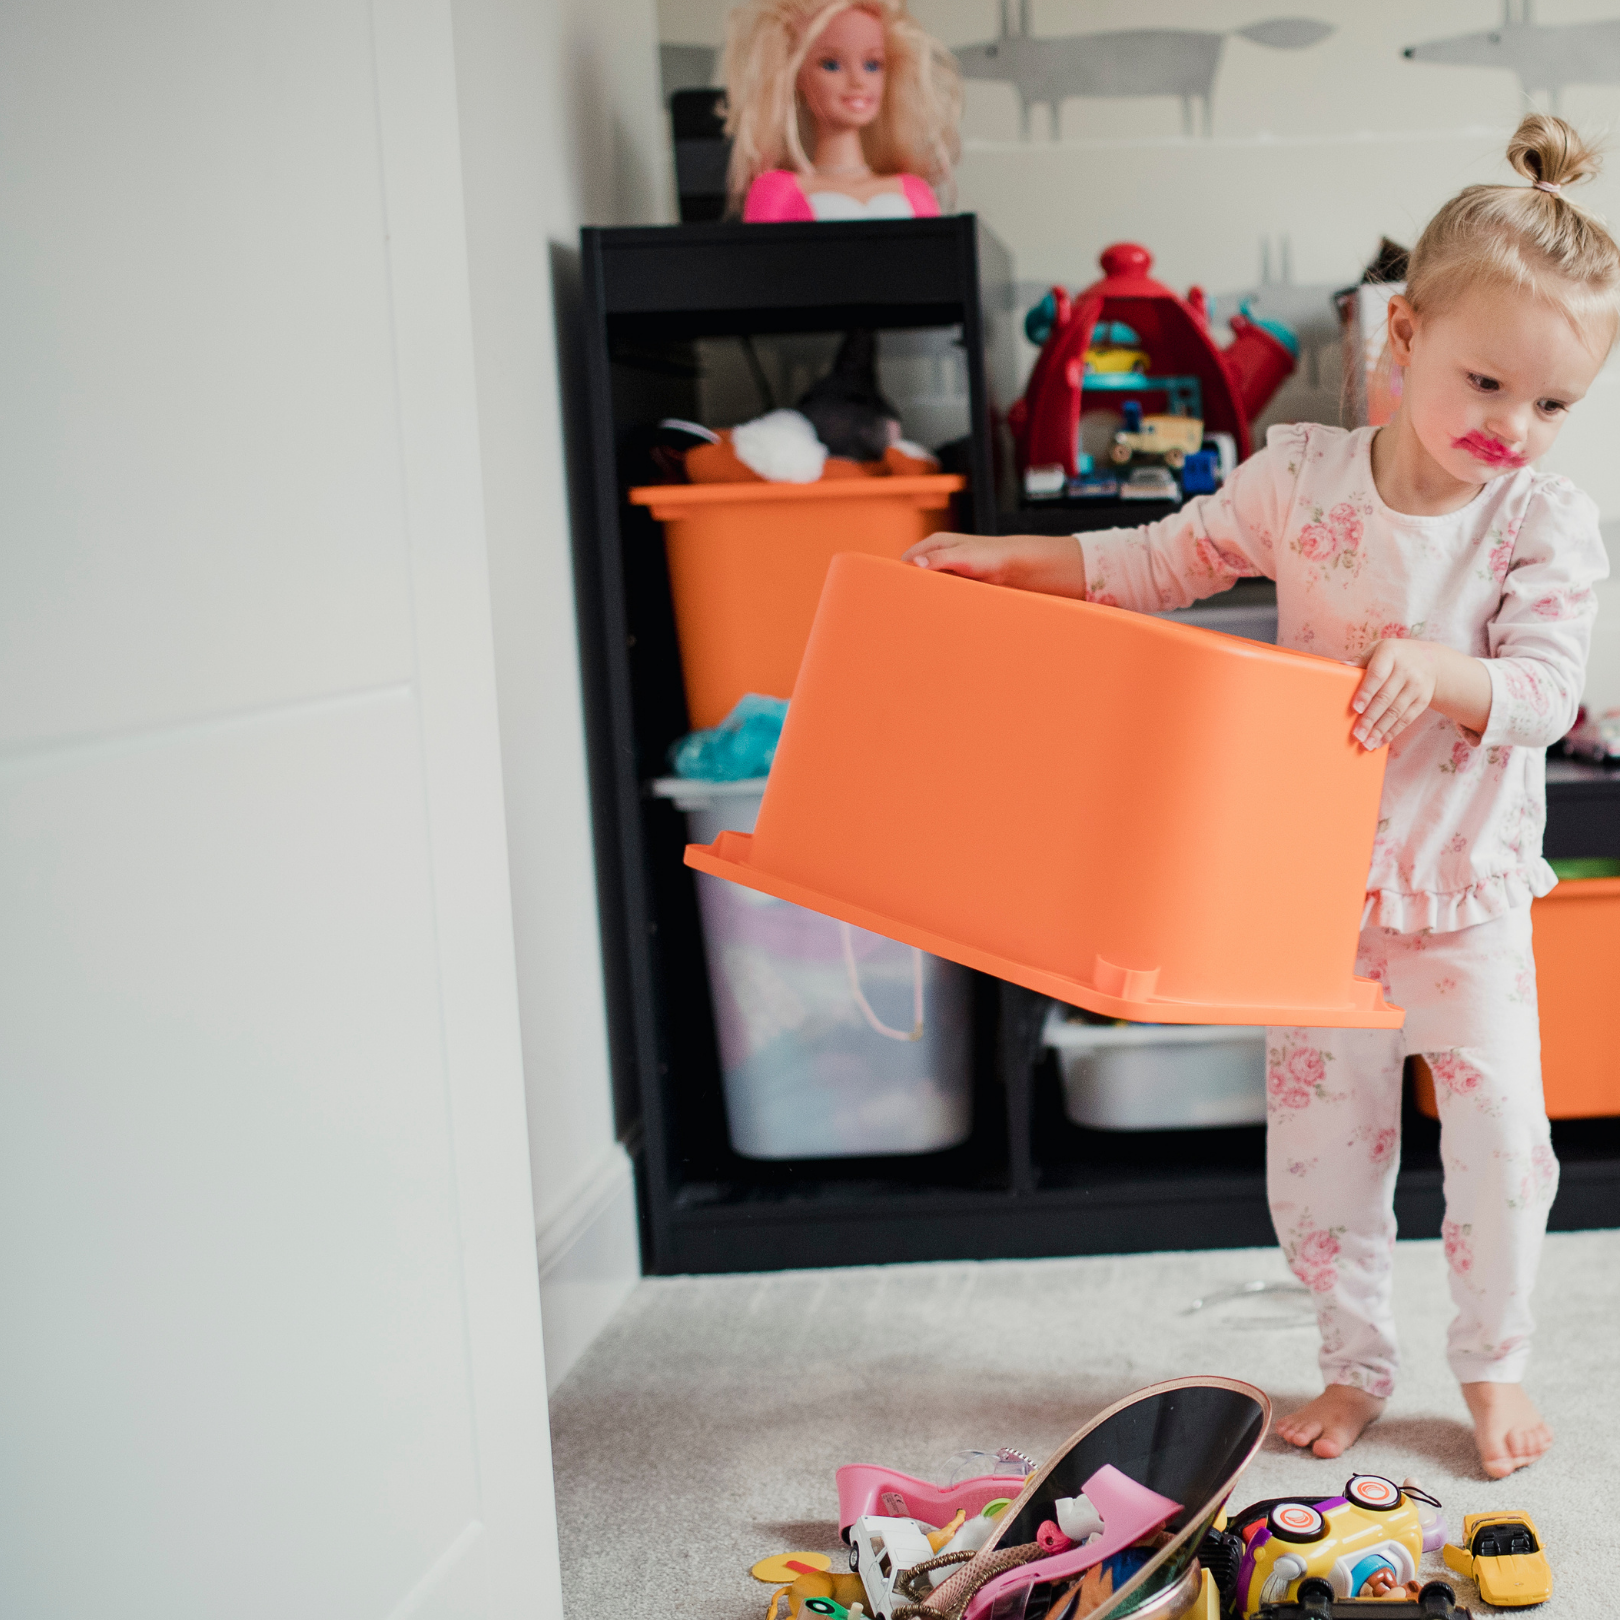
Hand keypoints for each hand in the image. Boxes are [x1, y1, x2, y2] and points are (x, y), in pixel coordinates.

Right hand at [901, 531, 1088, 597]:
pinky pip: (942, 591)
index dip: (901, 573)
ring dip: (927, 594)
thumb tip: (916, 564)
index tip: (896, 589)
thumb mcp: (961, 556)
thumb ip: (937, 560)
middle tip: (906, 604)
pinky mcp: (957, 581)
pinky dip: (939, 598)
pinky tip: (937, 608)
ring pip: (929, 584)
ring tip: (921, 609)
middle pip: (916, 572)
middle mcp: (939, 555)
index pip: (908, 559)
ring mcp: (948, 569)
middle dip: (913, 586)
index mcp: (935, 543)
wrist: (1014, 565)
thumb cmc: (990, 555)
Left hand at [1353, 638, 1489, 748]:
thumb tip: (1342, 668)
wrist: (1431, 661)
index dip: (1366, 693)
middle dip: (1370, 718)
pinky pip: (1407, 718)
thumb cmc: (1394, 656)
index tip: (1356, 709)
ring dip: (1380, 730)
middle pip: (1385, 698)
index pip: (1377, 675)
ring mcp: (1416, 685)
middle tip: (1357, 735)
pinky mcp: (1423, 699)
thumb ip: (1361, 659)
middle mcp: (1406, 669)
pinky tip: (1380, 741)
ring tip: (1367, 743)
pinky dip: (1392, 732)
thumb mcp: (1379, 649)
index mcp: (1390, 654)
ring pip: (1396, 711)